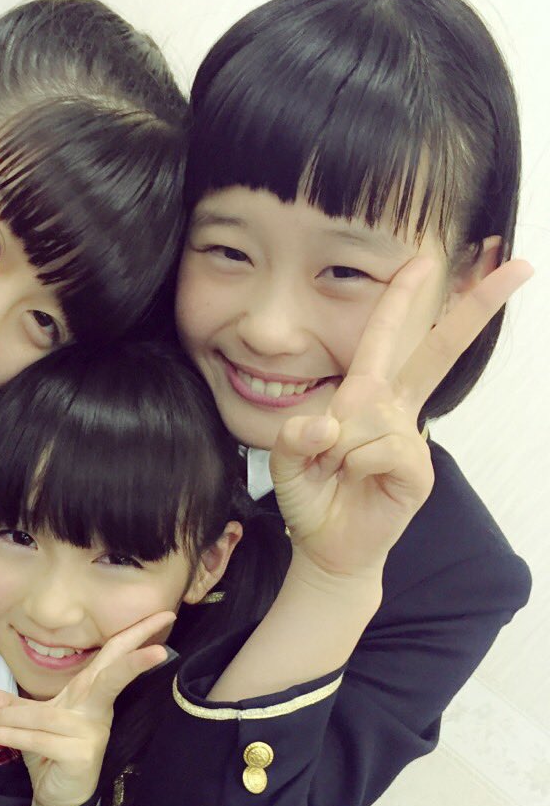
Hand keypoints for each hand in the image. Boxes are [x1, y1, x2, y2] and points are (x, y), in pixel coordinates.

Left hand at [0, 611, 172, 805]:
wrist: (55, 799)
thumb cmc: (50, 755)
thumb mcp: (31, 724)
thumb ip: (14, 706)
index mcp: (90, 695)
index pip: (114, 657)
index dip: (137, 635)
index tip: (165, 614)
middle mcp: (96, 711)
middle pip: (113, 677)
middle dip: (135, 660)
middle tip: (161, 651)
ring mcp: (91, 733)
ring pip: (48, 714)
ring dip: (12, 716)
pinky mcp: (80, 755)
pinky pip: (39, 738)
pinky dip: (10, 734)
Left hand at [272, 257, 532, 582]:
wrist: (326, 546)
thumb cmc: (312, 497)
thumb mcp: (285, 462)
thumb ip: (293, 437)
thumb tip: (325, 423)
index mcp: (365, 395)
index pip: (384, 338)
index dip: (402, 298)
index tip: (423, 259)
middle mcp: (393, 409)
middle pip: (437, 351)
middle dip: (476, 307)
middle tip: (520, 265)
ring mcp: (410, 438)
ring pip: (371, 416)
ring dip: (339, 447)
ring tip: (338, 471)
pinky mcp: (419, 468)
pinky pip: (381, 448)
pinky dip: (356, 464)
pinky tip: (357, 481)